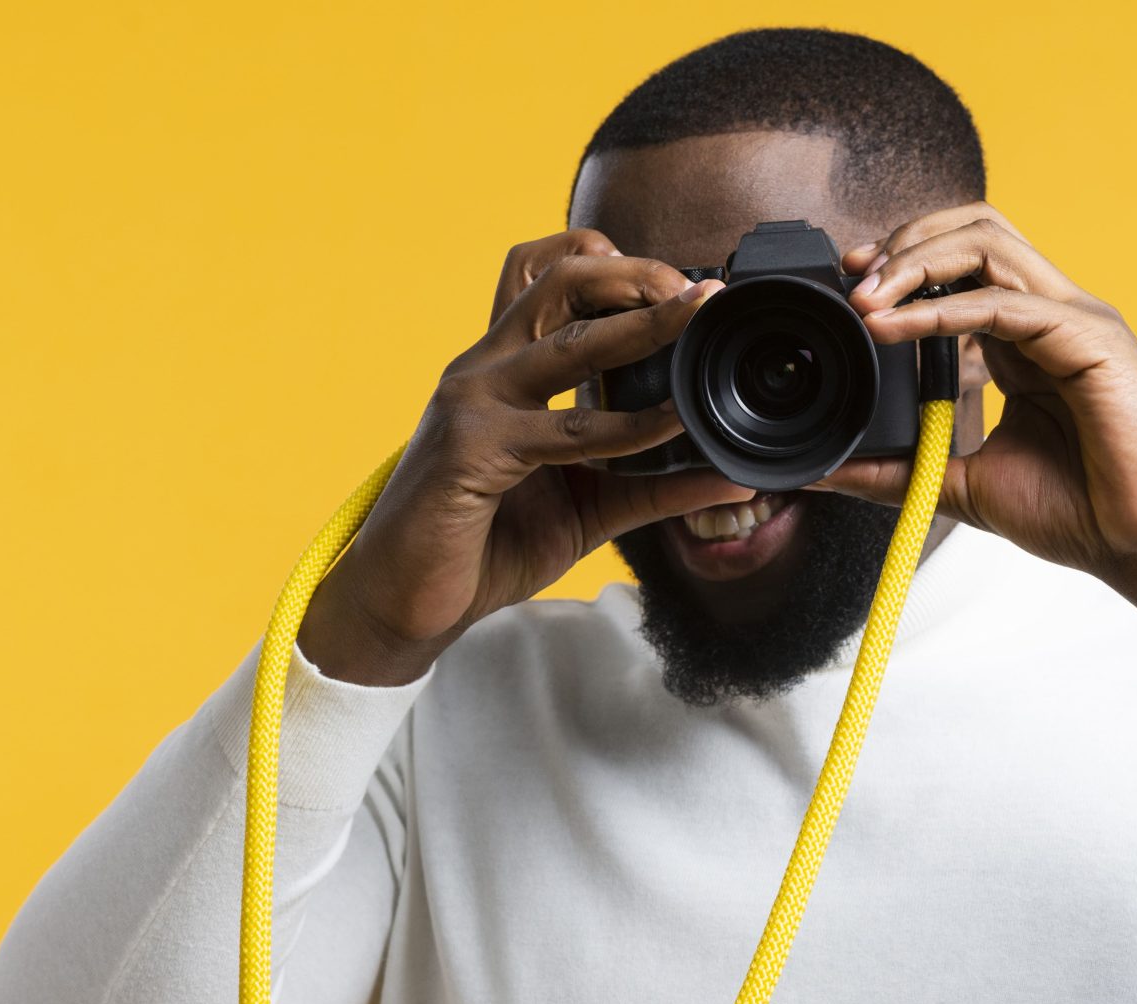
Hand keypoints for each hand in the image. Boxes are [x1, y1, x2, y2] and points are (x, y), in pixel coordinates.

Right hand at [298, 230, 754, 684]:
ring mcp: (474, 402)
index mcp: (505, 368)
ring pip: (568, 342)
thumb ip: (652, 485)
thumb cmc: (487, 544)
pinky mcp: (471, 450)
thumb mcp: (586, 506)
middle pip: (559, 281)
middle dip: (636, 274)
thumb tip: (730, 475)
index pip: (551, 282)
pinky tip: (672, 425)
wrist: (406, 603)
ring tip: (699, 314)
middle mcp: (485, 368)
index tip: (684, 285)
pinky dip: (627, 425)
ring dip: (644, 325)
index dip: (616, 267)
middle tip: (702, 289)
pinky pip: (566, 432)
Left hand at [816, 204, 1136, 634]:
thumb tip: (830, 472)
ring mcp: (1076, 319)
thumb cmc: (1083, 514)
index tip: (849, 288)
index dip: (904, 261)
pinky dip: (941, 310)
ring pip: (989, 242)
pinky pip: (1004, 301)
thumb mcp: (966, 487)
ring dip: (917, 259)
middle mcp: (1054, 316)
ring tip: (865, 296)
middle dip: (906, 241)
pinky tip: (893, 328)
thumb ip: (901, 472)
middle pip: (977, 227)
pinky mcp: (1091, 339)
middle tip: (851, 278)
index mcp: (1029, 340)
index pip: (964, 263)